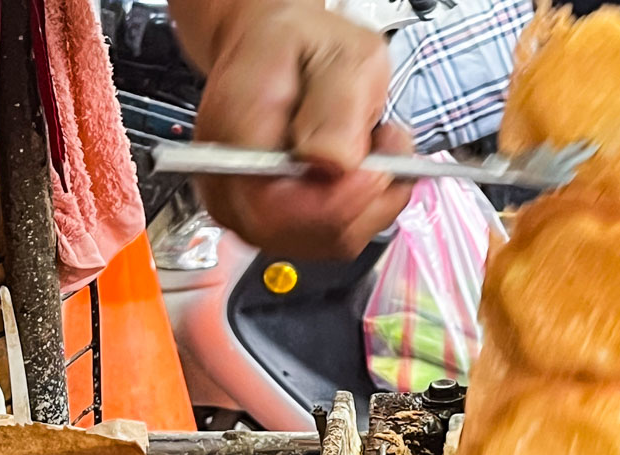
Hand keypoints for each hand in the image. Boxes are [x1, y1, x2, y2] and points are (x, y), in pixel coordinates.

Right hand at [193, 1, 411, 257]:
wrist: (275, 52)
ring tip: (374, 146)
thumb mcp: (335, 54)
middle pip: (316, 235)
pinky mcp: (281, 227)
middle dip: (369, 196)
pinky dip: (367, 207)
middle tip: (386, 143)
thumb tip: (332, 162)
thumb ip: (336, 107)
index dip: (341, 200)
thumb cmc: (298, 48)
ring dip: (373, 200)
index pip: (279, 211)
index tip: (379, 164)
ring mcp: (255, 217)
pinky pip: (338, 237)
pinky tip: (365, 169)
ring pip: (335, 241)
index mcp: (232, 145)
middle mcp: (233, 192)